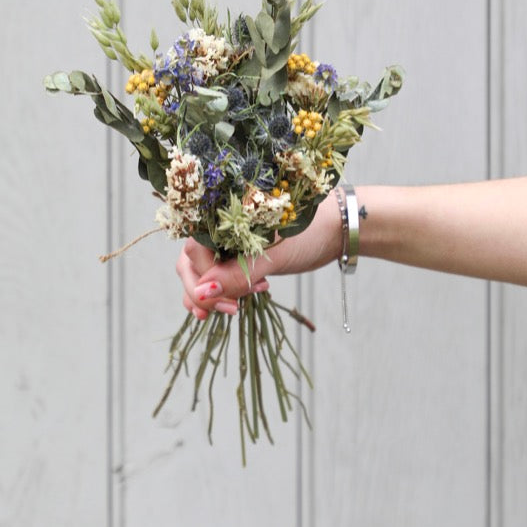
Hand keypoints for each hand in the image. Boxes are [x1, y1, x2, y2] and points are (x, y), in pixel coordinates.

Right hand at [175, 190, 341, 318]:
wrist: (336, 229)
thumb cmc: (310, 233)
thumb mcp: (274, 257)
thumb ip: (237, 274)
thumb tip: (202, 293)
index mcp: (224, 216)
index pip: (193, 252)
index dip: (203, 281)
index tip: (229, 303)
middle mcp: (219, 226)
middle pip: (189, 263)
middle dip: (203, 292)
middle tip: (230, 310)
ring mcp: (226, 241)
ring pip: (199, 271)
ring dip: (211, 295)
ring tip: (233, 309)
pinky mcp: (236, 254)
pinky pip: (215, 274)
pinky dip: (219, 292)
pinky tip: (235, 303)